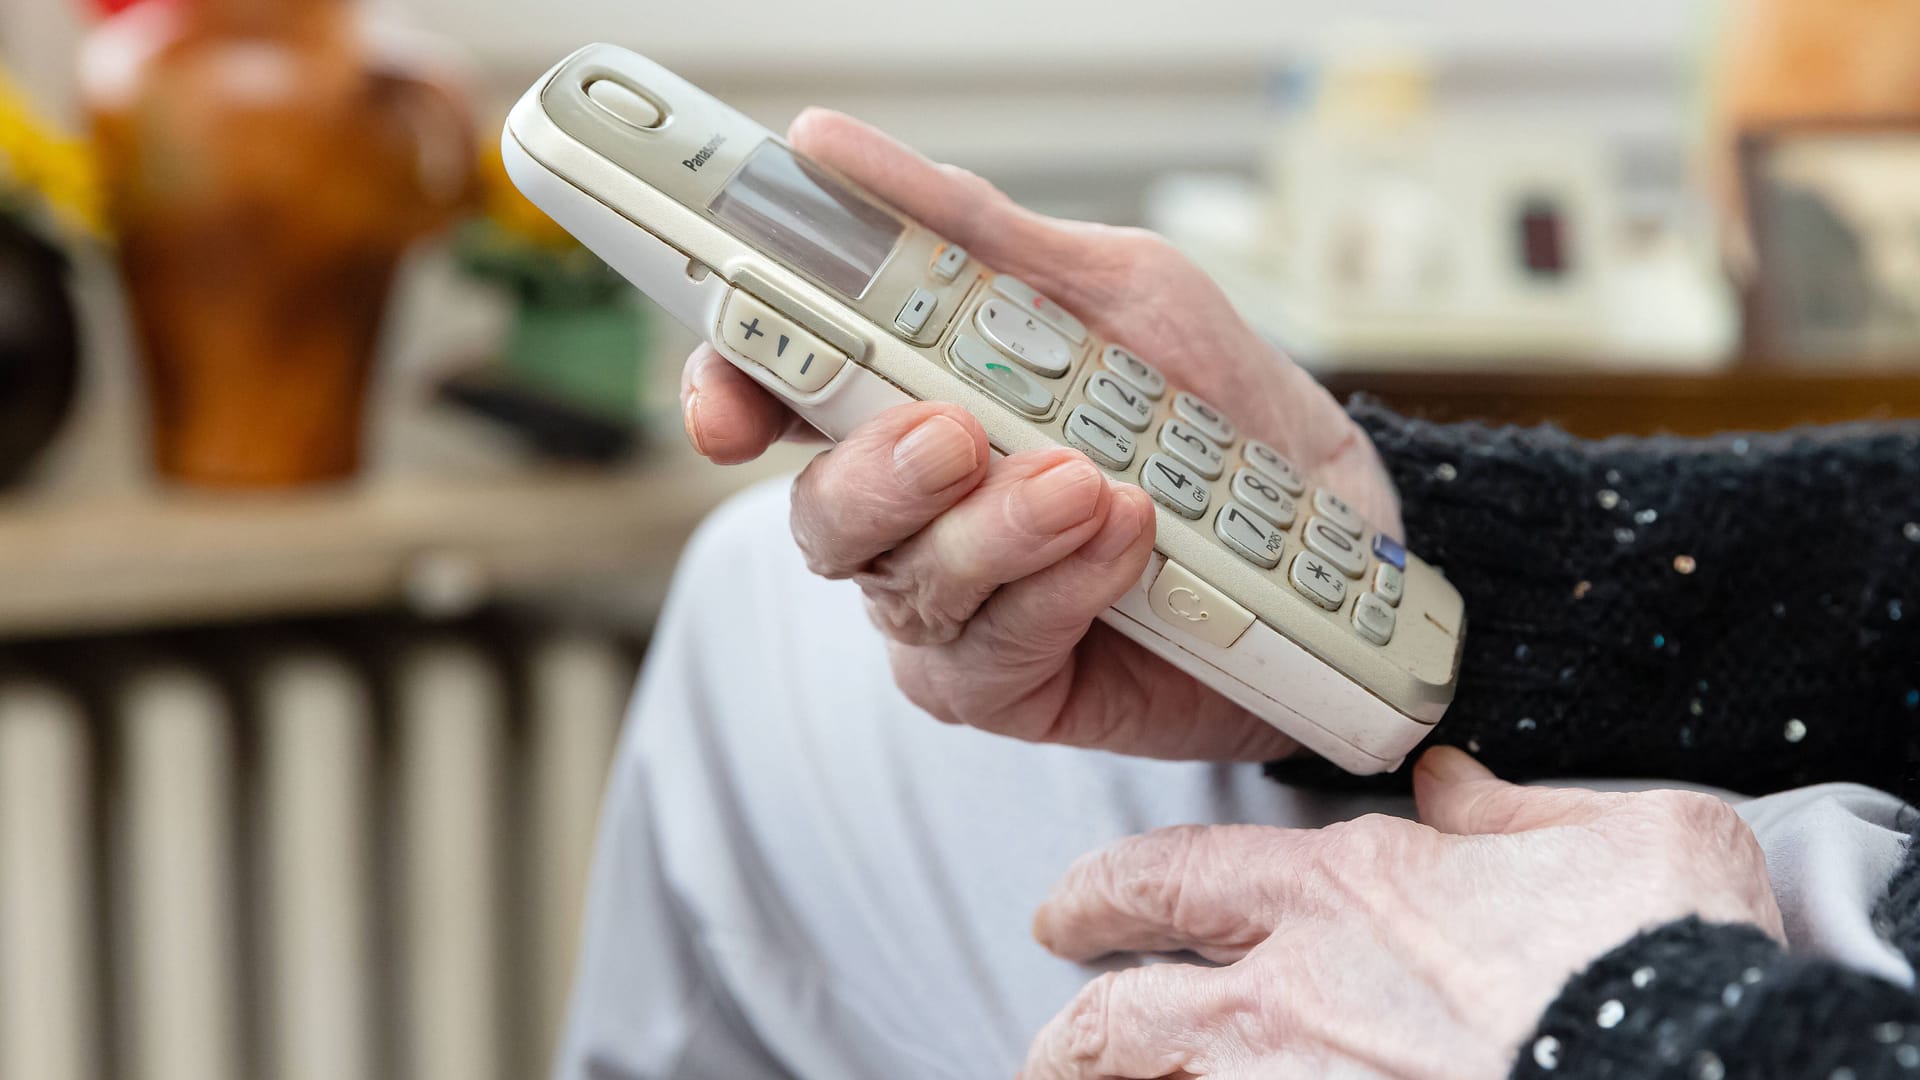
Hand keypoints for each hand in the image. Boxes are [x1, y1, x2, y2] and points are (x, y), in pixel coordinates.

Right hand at [680, 108, 1399, 760]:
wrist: (1337, 526)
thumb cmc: (1213, 404)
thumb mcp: (1109, 288)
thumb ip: (970, 231)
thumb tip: (828, 147)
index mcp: (906, 407)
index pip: (775, 402)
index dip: (730, 396)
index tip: (732, 401)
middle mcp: (910, 516)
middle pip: (819, 515)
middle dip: (875, 476)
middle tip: (954, 433)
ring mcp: (952, 609)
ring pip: (905, 588)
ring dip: (994, 532)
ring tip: (1089, 482)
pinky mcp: (1008, 687)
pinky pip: (987, 653)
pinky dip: (1055, 594)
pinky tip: (1123, 545)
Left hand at [1021, 748, 1784, 1078]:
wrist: (1709, 1068)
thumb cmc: (1670, 957)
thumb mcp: (1626, 831)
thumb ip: (1515, 808)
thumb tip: (1453, 786)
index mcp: (1348, 890)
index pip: (1174, 876)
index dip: (1105, 891)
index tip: (1067, 911)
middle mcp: (1296, 995)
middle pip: (1121, 1016)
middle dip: (1067, 1036)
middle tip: (1048, 1048)